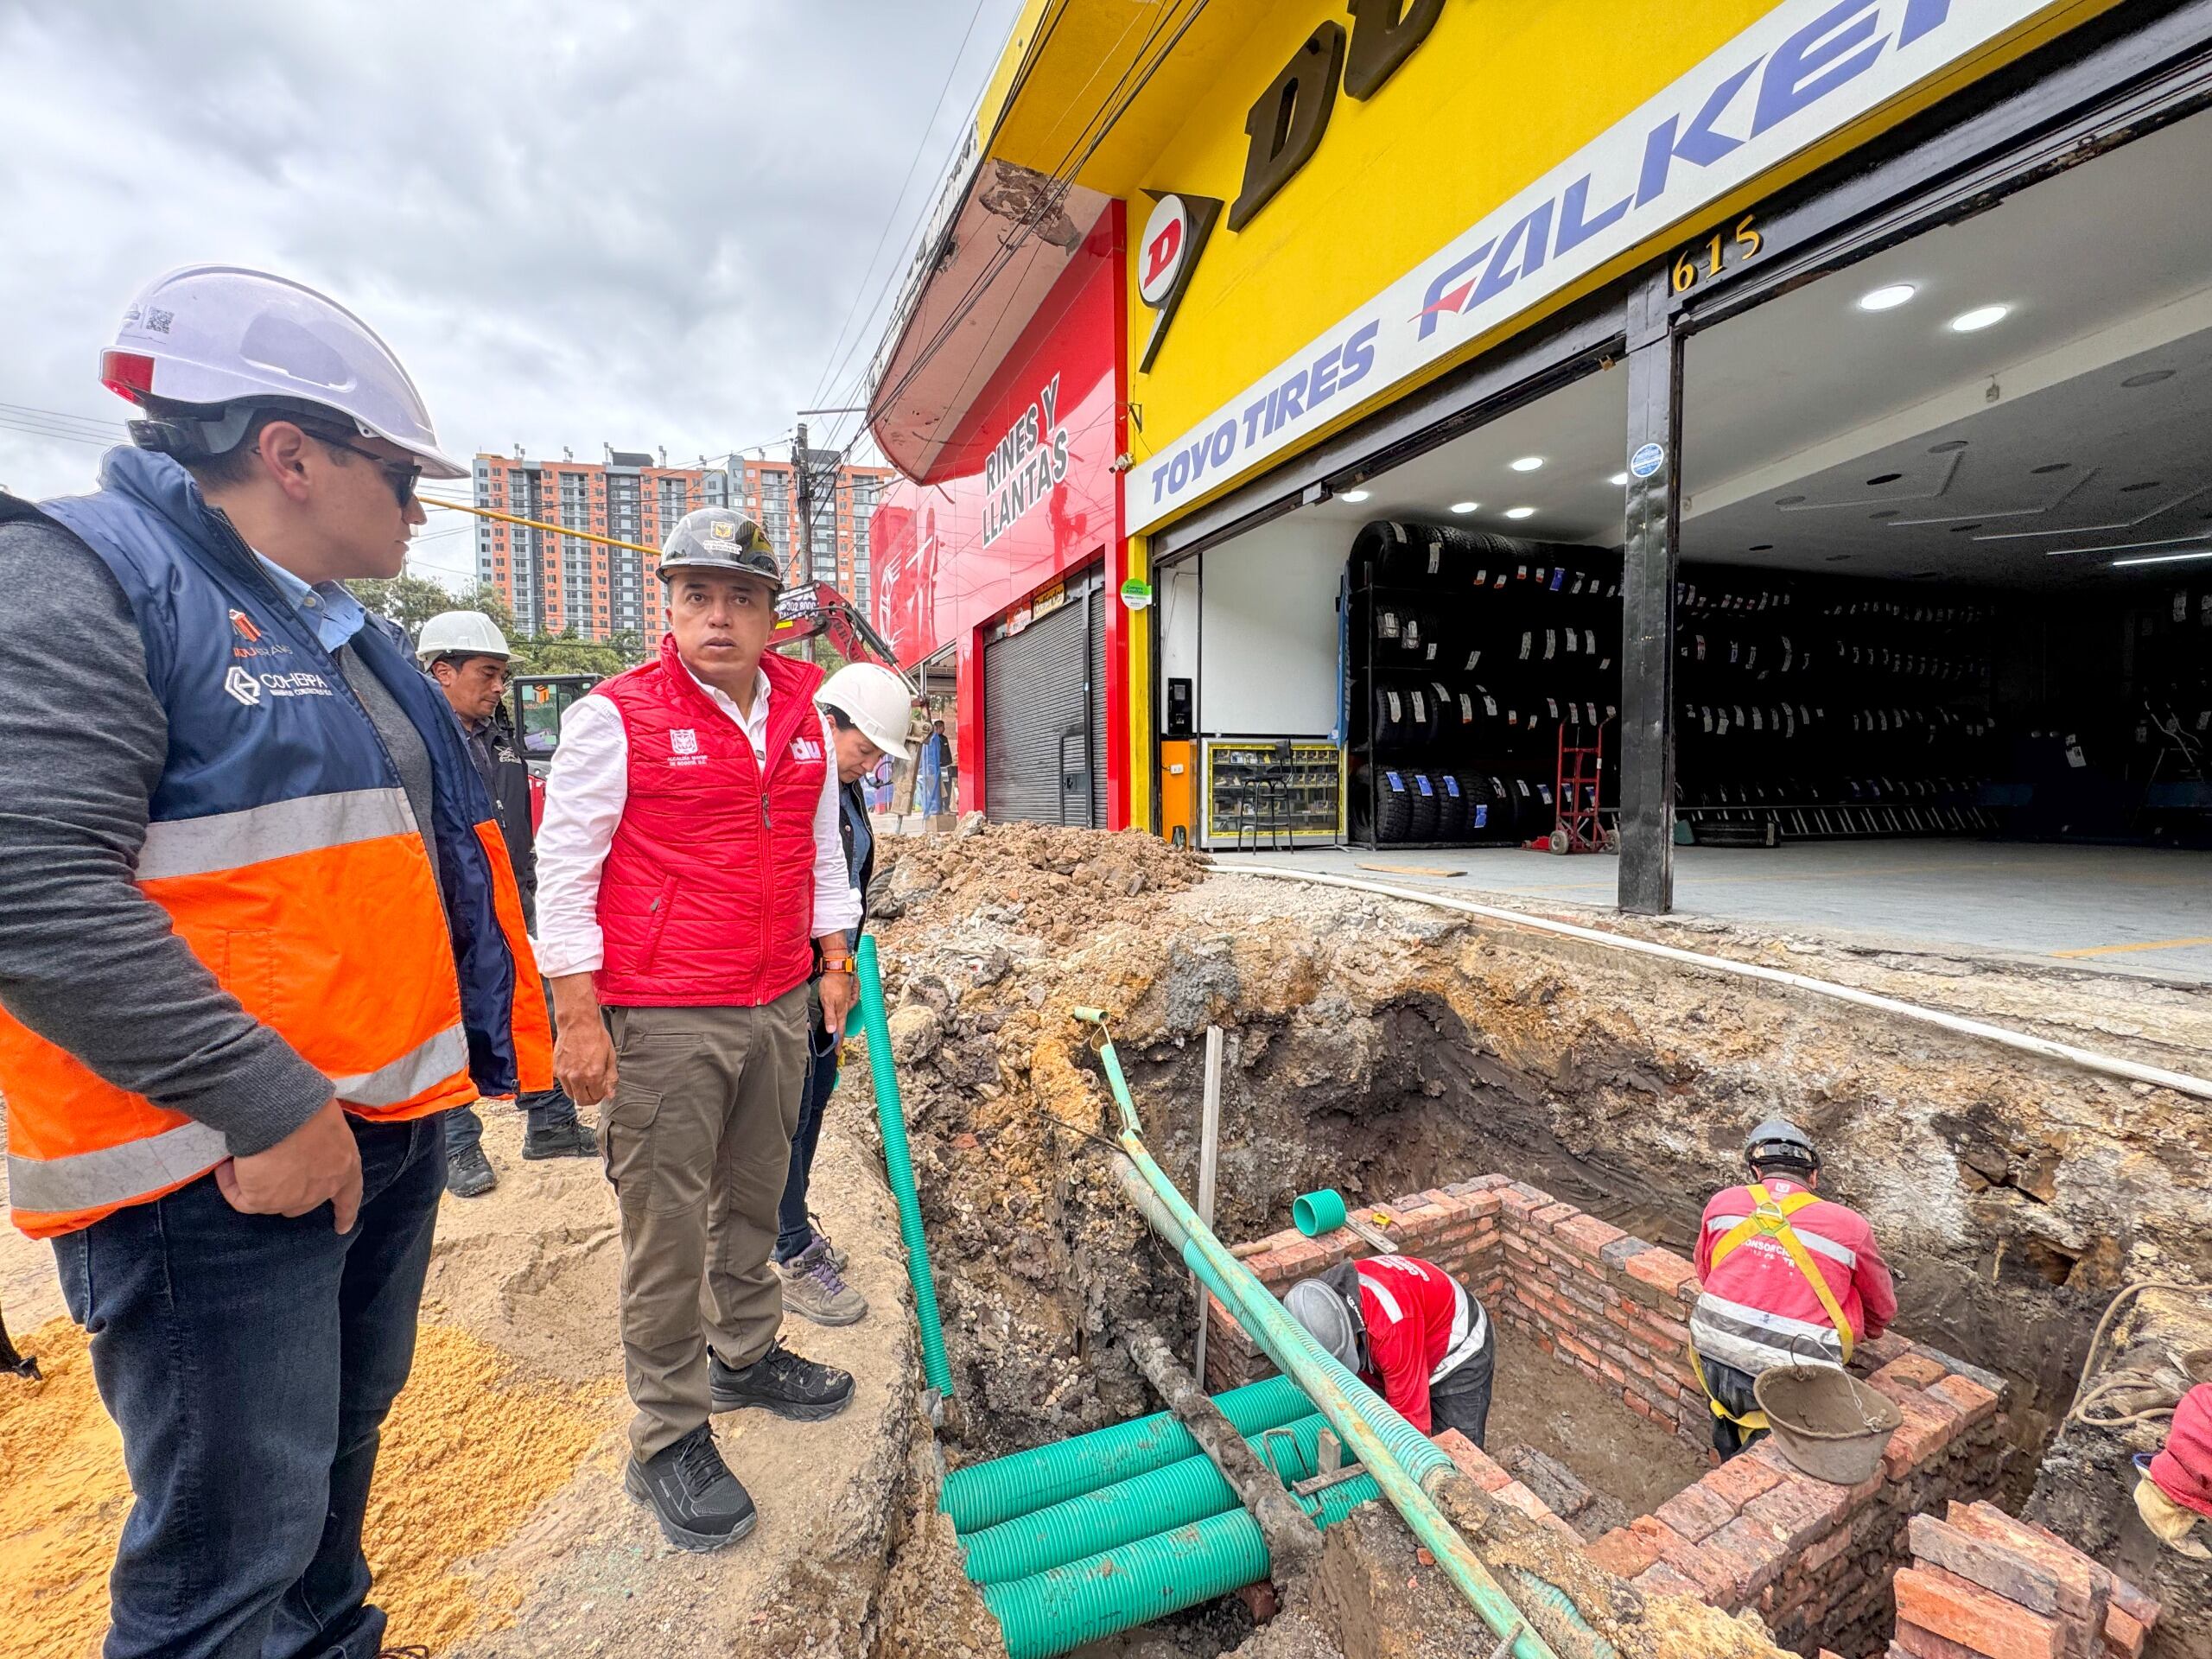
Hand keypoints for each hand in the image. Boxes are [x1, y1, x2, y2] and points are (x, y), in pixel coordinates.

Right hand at [216, 1098, 362, 1231]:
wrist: (285, 1112)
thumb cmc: (309, 1107)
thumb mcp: (329, 1123)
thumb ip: (320, 1141)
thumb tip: (300, 1143)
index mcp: (345, 1167)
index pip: (349, 1196)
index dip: (344, 1213)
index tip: (341, 1228)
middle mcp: (322, 1189)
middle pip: (303, 1202)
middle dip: (288, 1190)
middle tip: (270, 1166)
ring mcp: (293, 1198)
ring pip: (271, 1202)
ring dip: (256, 1183)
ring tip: (242, 1158)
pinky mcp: (263, 1200)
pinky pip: (241, 1200)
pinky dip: (231, 1184)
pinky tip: (225, 1168)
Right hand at [555, 1013, 617, 1106]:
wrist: (577, 1022)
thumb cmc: (595, 1036)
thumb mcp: (610, 1056)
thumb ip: (611, 1078)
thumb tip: (610, 1094)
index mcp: (593, 1075)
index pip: (596, 1097)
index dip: (601, 1094)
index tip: (602, 1088)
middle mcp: (577, 1077)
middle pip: (582, 1101)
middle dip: (590, 1098)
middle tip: (594, 1089)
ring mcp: (564, 1074)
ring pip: (571, 1095)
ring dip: (579, 1091)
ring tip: (585, 1080)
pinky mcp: (556, 1069)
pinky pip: (563, 1083)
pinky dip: (570, 1082)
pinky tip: (576, 1070)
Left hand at [818, 970, 856, 1039]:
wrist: (837, 968)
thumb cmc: (832, 984)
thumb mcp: (828, 1002)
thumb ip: (830, 1017)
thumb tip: (832, 1031)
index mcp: (841, 1012)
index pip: (839, 1032)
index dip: (838, 1043)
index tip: (836, 1053)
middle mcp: (845, 1008)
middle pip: (842, 1025)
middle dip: (839, 1035)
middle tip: (836, 1044)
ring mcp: (847, 1002)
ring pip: (844, 1016)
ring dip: (840, 1024)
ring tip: (836, 1031)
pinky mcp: (846, 996)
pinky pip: (846, 1007)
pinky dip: (843, 1011)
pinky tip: (842, 1011)